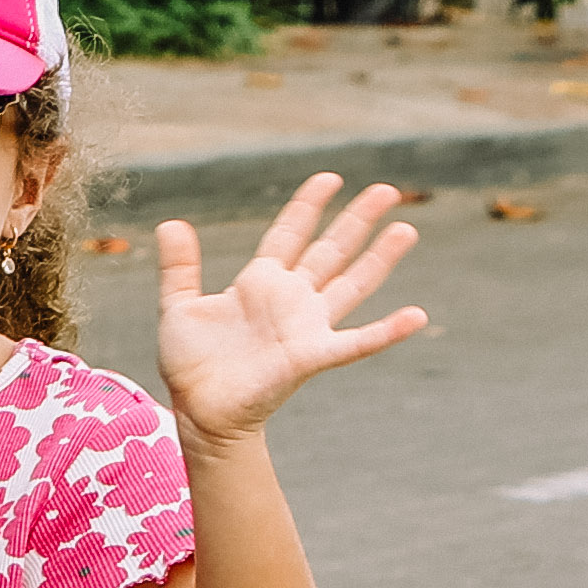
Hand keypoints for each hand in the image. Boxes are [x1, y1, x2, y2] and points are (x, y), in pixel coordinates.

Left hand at [149, 176, 426, 443]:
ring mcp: (305, 326)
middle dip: (357, 220)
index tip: (330, 178)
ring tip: (406, 230)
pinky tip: (416, 316)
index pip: (289, 234)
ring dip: (379, 259)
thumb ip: (179, 266)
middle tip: (387, 189)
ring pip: (351, 284)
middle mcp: (290, 299)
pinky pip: (357, 342)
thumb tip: (170, 222)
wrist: (199, 410)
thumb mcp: (179, 305)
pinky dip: (387, 331)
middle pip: (331, 250)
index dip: (308, 206)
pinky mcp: (312, 357)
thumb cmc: (191, 362)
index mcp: (260, 282)